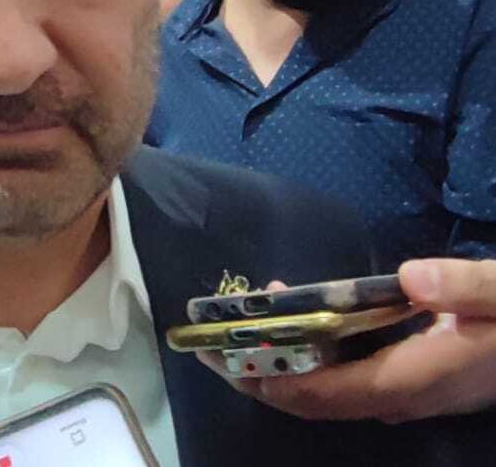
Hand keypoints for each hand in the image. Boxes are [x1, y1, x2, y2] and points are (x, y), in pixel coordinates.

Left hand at [196, 259, 495, 422]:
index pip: (334, 394)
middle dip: (266, 378)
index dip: (281, 383)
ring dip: (284, 365)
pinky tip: (301, 320)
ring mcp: (407, 392)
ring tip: (247, 324)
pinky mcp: (411, 380)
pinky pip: (348, 378)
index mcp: (418, 378)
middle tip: (216, 346)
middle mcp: (405, 395)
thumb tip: (410, 278)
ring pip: (332, 391)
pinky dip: (313, 356)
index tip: (235, 363)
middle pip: (320, 400)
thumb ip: (464, 288)